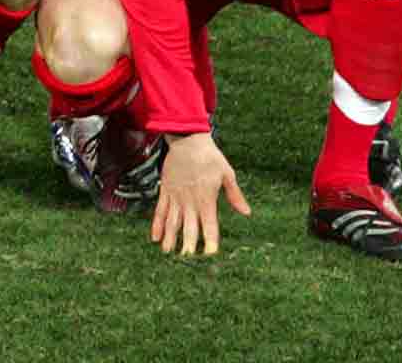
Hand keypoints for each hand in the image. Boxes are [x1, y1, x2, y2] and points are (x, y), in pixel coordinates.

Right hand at [150, 133, 249, 255]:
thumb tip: (246, 212)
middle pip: (188, 227)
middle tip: (186, 260)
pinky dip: (157, 224)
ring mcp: (175, 196)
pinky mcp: (166, 190)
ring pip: (172, 221)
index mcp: (206, 198)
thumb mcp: (227, 174)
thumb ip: (234, 195)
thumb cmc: (210, 157)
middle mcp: (189, 200)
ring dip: (171, 238)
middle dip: (188, 245)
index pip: (209, 225)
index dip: (210, 241)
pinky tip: (155, 237)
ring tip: (169, 253)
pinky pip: (160, 210)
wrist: (187, 140)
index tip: (210, 255)